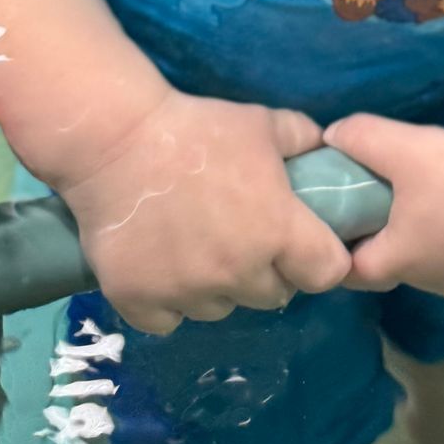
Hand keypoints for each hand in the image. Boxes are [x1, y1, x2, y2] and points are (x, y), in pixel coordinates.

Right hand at [54, 86, 350, 335]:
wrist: (116, 143)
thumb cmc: (198, 129)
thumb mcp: (262, 123)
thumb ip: (303, 139)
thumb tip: (326, 150)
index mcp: (277, 232)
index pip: (326, 273)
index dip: (321, 258)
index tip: (304, 243)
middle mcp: (238, 273)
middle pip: (272, 294)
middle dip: (267, 270)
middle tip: (245, 236)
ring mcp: (188, 294)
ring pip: (221, 308)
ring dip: (218, 286)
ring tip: (198, 245)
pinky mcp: (142, 304)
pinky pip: (171, 320)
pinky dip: (170, 301)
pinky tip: (162, 265)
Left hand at [323, 115, 443, 298]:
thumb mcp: (407, 147)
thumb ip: (363, 138)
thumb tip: (332, 135)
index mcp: (402, 263)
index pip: (347, 270)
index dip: (336, 239)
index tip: (337, 207)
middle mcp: (433, 283)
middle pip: (392, 261)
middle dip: (381, 229)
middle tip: (376, 188)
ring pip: (431, 255)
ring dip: (422, 228)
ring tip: (424, 185)